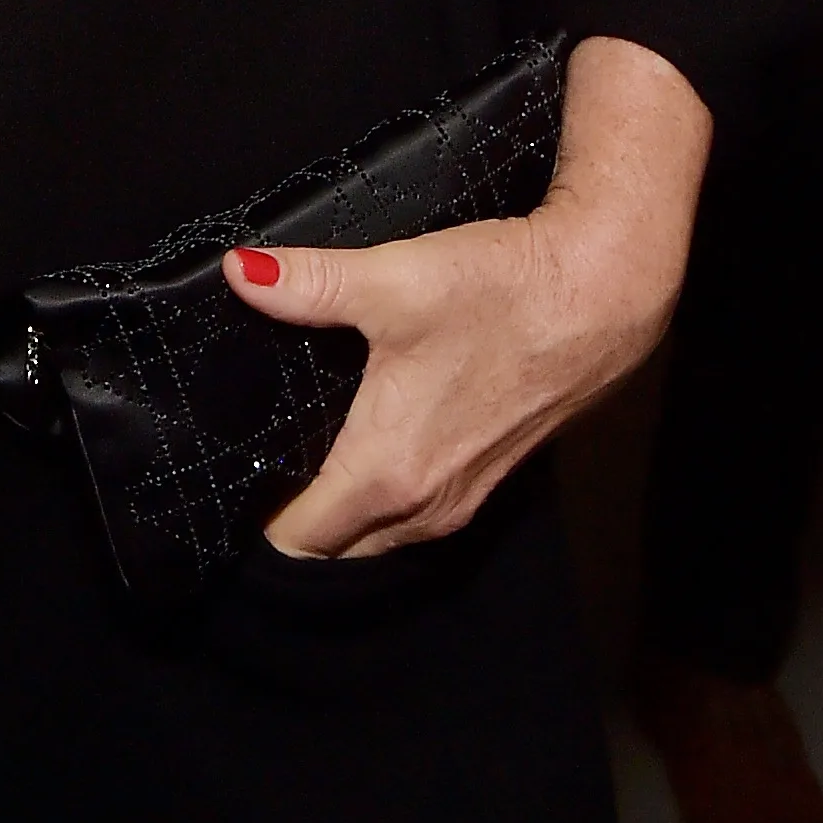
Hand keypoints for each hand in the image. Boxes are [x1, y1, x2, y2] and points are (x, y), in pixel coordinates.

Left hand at [223, 33, 709, 558]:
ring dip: (338, 520)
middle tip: (244, 476)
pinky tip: (363, 450)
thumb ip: (308, 283)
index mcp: (388, 473)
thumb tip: (238, 272)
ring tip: (290, 469)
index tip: (220, 491)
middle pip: (335, 550)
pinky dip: (381, 504)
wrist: (603, 293)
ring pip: (378, 537)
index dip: (253, 526)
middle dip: (290, 528)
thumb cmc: (503, 293)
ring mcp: (463, 497)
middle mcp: (424, 505)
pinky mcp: (488, 476)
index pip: (299, 541)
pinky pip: (415, 516)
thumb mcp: (394, 279)